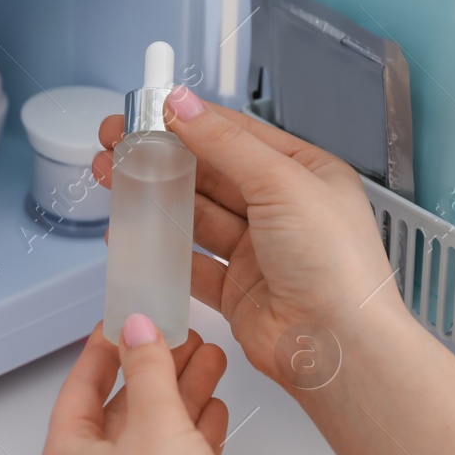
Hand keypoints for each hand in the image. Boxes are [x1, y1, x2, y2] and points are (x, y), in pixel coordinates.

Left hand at [37, 316, 260, 454]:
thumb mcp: (157, 422)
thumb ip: (148, 368)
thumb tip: (137, 329)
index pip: (80, 386)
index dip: (106, 348)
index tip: (127, 320)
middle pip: (120, 410)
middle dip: (155, 370)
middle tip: (181, 337)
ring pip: (150, 436)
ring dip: (180, 397)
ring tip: (209, 361)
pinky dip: (192, 435)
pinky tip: (213, 411)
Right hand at [92, 89, 400, 391]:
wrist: (339, 349)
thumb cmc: (337, 267)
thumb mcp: (282, 183)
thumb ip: (226, 143)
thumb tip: (185, 105)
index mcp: (307, 174)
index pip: (239, 135)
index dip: (190, 121)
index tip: (148, 111)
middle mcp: (284, 211)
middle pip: (211, 174)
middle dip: (163, 159)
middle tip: (119, 146)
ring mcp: (259, 252)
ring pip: (196, 216)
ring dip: (156, 199)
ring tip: (116, 181)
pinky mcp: (237, 290)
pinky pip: (191, 263)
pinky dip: (161, 250)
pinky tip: (134, 235)